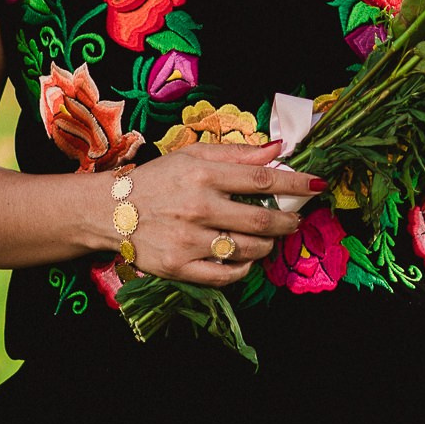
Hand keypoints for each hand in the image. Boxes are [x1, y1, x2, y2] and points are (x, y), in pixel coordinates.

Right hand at [125, 139, 324, 286]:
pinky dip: (244, 268)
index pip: (262, 179)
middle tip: (295, 219)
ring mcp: (189, 240)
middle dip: (288, 220)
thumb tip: (278, 148)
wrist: (107, 211)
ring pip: (248, 249)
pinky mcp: (179, 267)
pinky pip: (226, 274)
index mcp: (203, 176)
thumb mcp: (193, 156)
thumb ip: (237, 153)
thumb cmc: (156, 180)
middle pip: (261, 219)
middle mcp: (198, 208)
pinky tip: (246, 258)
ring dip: (268, 244)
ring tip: (270, 237)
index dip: (295, 183)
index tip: (317, 185)